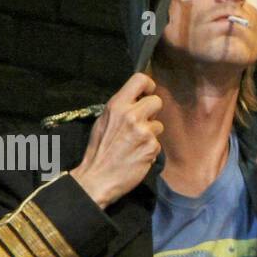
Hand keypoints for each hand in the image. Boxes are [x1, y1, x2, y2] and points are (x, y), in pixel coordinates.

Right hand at [70, 72, 164, 209]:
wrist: (98, 177)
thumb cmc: (99, 150)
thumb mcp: (104, 121)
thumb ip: (121, 109)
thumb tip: (137, 100)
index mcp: (117, 105)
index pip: (140, 79)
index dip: (148, 86)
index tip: (147, 94)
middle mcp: (131, 115)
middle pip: (157, 101)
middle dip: (152, 113)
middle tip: (142, 123)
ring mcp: (143, 131)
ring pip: (159, 125)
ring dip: (151, 133)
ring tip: (136, 143)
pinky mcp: (152, 147)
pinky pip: (158, 143)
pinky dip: (150, 149)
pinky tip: (138, 155)